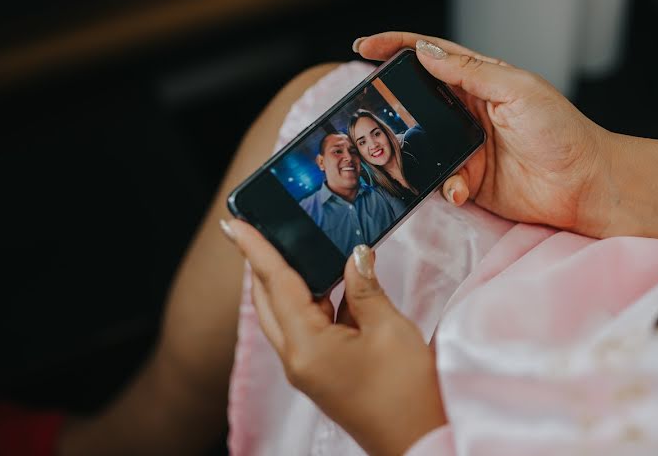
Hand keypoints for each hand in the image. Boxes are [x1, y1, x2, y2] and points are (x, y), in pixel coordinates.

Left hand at [222, 219, 445, 455]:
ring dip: (291, 283)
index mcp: (306, 347)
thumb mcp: (388, 328)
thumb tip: (354, 254)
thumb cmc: (407, 391)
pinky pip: (309, 328)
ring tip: (298, 248)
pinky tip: (334, 283)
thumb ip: (364, 286)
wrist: (421, 440)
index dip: (257, 249)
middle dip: (264, 265)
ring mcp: (309, 369)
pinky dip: (316, 301)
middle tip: (260, 230)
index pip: (276, 284)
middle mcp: (298, 359)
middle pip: (270, 301)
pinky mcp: (324, 373)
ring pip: (288, 315)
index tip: (236, 223)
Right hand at [356, 32, 613, 237]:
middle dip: (391, 102)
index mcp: (481, 80)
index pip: (431, 56)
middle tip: (366, 105)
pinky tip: (459, 188)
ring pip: (422, 143)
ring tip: (400, 152)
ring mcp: (467, 146)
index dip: (396, 47)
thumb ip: (471, 72)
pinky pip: (440, 180)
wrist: (586, 186)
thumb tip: (426, 52)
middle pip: (418, 99)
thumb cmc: (563, 133)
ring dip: (413, 150)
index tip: (364, 46)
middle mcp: (469, 111)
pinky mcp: (470, 180)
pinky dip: (444, 185)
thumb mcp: (518, 91)